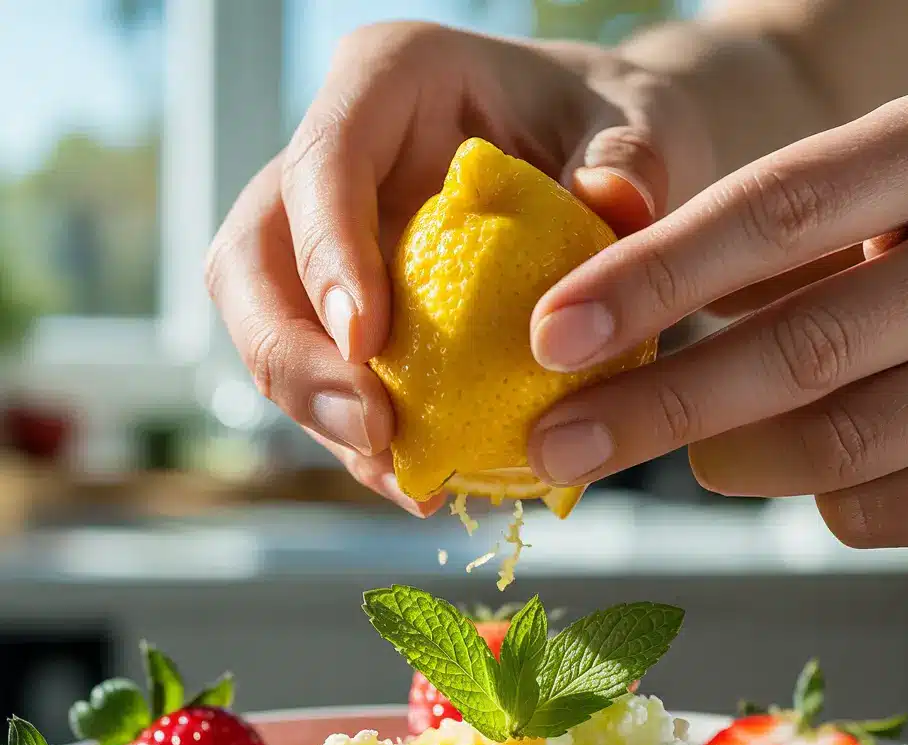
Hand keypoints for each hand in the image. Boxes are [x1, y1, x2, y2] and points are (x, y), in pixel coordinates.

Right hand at [205, 21, 708, 513]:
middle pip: (254, 260)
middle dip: (294, 358)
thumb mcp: (638, 124)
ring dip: (325, 418)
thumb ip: (629, 160)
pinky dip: (365, 438)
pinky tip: (421, 482)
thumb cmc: (609, 126)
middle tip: (373, 430)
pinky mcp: (350, 310)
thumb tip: (616, 206)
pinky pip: (331, 378)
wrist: (601, 162)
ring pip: (273, 332)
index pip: (323, 161)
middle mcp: (336, 165)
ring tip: (406, 478)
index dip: (327, 252)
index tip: (368, 340)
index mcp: (387, 84)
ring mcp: (332, 243)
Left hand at [528, 88, 907, 546]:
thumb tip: (592, 319)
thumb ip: (758, 245)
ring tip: (701, 456)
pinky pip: (885, 509)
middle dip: (654, 406)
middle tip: (555, 445)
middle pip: (798, 345)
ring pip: (839, 442)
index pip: (775, 211)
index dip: (650, 279)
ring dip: (733, 460)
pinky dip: (820, 504)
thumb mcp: (872, 202)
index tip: (550, 335)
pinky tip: (812, 477)